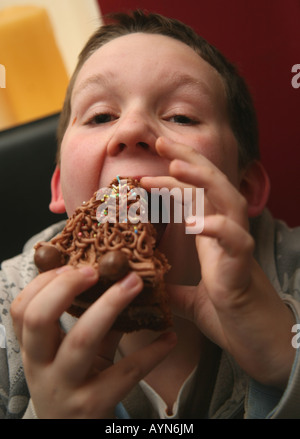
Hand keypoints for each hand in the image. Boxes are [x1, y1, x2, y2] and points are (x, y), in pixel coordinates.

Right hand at [10, 265, 175, 417]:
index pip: (22, 311)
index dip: (43, 284)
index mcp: (34, 352)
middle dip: (66, 288)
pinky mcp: (94, 405)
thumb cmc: (74, 387)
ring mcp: (66, 387)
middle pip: (40, 319)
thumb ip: (89, 325)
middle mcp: (42, 368)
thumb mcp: (72, 358)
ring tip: (134, 284)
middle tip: (95, 270)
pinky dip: (152, 352)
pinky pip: (126, 371)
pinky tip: (169, 337)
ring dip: (110, 306)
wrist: (71, 437)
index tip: (70, 266)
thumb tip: (117, 286)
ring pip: (82, 340)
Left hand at [141, 137, 295, 388]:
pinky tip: (193, 223)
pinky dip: (216, 227)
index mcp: (212, 235)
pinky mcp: (243, 267)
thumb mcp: (192, 300)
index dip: (173, 177)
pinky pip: (235, 239)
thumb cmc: (230, 317)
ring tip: (175, 166)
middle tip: (160, 142)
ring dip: (203, 180)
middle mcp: (226, 233)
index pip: (195, 195)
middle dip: (187, 160)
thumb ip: (174, 289)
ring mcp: (237, 247)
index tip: (147, 167)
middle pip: (212, 184)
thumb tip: (151, 287)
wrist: (259, 344)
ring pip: (227, 200)